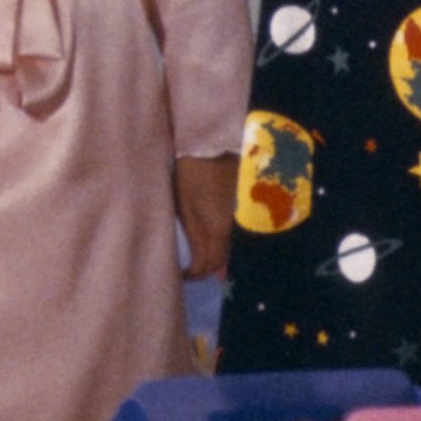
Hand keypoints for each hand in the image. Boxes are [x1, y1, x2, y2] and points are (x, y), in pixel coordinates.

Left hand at [174, 155, 234, 278]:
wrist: (212, 146)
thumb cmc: (192, 174)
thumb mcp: (185, 206)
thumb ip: (194, 235)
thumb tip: (196, 263)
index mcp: (219, 229)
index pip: (210, 264)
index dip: (194, 274)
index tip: (179, 274)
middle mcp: (234, 227)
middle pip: (221, 259)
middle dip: (204, 268)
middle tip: (186, 268)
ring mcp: (240, 217)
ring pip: (227, 246)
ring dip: (212, 254)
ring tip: (193, 254)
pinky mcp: (241, 208)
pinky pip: (230, 233)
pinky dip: (219, 240)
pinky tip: (207, 238)